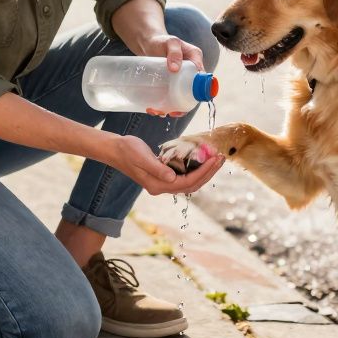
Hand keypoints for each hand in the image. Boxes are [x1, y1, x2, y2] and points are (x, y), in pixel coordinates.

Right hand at [102, 134, 222, 195]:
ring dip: (205, 172)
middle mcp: (162, 187)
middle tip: (221, 158)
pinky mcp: (164, 176)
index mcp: (157, 185)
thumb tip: (173, 177)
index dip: (202, 172)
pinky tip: (203, 160)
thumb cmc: (127, 150)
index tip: (214, 159)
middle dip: (208, 173)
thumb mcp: (141, 157)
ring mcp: (163, 183)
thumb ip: (157, 168)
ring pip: (190, 182)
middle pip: (192, 185)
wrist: (116, 149)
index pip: (186, 182)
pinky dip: (197, 169)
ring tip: (216, 159)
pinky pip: (185, 176)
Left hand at [137, 32, 205, 117]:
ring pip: (180, 99)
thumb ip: (174, 52)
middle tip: (167, 112)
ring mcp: (180, 80)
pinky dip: (164, 106)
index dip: (198, 94)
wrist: (148, 43)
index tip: (184, 102)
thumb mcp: (170, 43)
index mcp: (196, 61)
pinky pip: (171, 98)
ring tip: (156, 111)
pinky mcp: (170, 84)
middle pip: (191, 94)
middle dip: (180, 107)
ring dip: (170, 109)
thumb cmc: (161, 41)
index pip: (203, 80)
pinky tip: (153, 108)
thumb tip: (175, 69)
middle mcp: (191, 72)